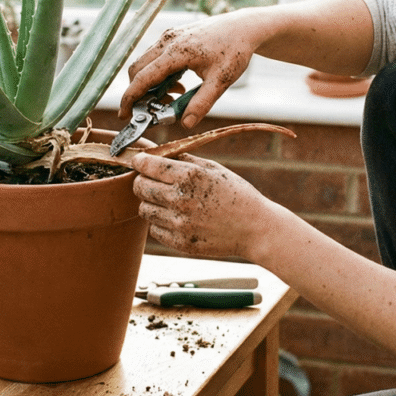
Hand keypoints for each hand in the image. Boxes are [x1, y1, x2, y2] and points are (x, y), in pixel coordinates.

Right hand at [119, 12, 257, 127]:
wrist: (243, 27)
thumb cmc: (235, 50)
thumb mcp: (221, 80)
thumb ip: (202, 103)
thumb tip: (185, 124)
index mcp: (177, 51)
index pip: (144, 77)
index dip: (131, 98)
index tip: (124, 115)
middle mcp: (167, 41)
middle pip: (137, 69)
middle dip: (138, 92)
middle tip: (150, 110)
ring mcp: (168, 37)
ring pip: (144, 63)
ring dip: (150, 84)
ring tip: (172, 98)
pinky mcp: (172, 37)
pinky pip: (155, 58)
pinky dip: (158, 75)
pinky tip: (178, 85)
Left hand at [131, 152, 273, 259]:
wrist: (256, 228)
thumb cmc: (237, 194)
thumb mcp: (214, 168)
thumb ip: (184, 160)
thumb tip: (159, 154)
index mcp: (188, 176)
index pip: (147, 165)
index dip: (140, 162)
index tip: (139, 162)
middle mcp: (180, 198)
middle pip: (139, 187)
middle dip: (142, 182)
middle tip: (152, 182)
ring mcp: (179, 223)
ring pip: (144, 209)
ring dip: (151, 204)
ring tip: (168, 202)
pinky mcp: (180, 242)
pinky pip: (154, 229)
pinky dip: (160, 223)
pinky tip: (176, 218)